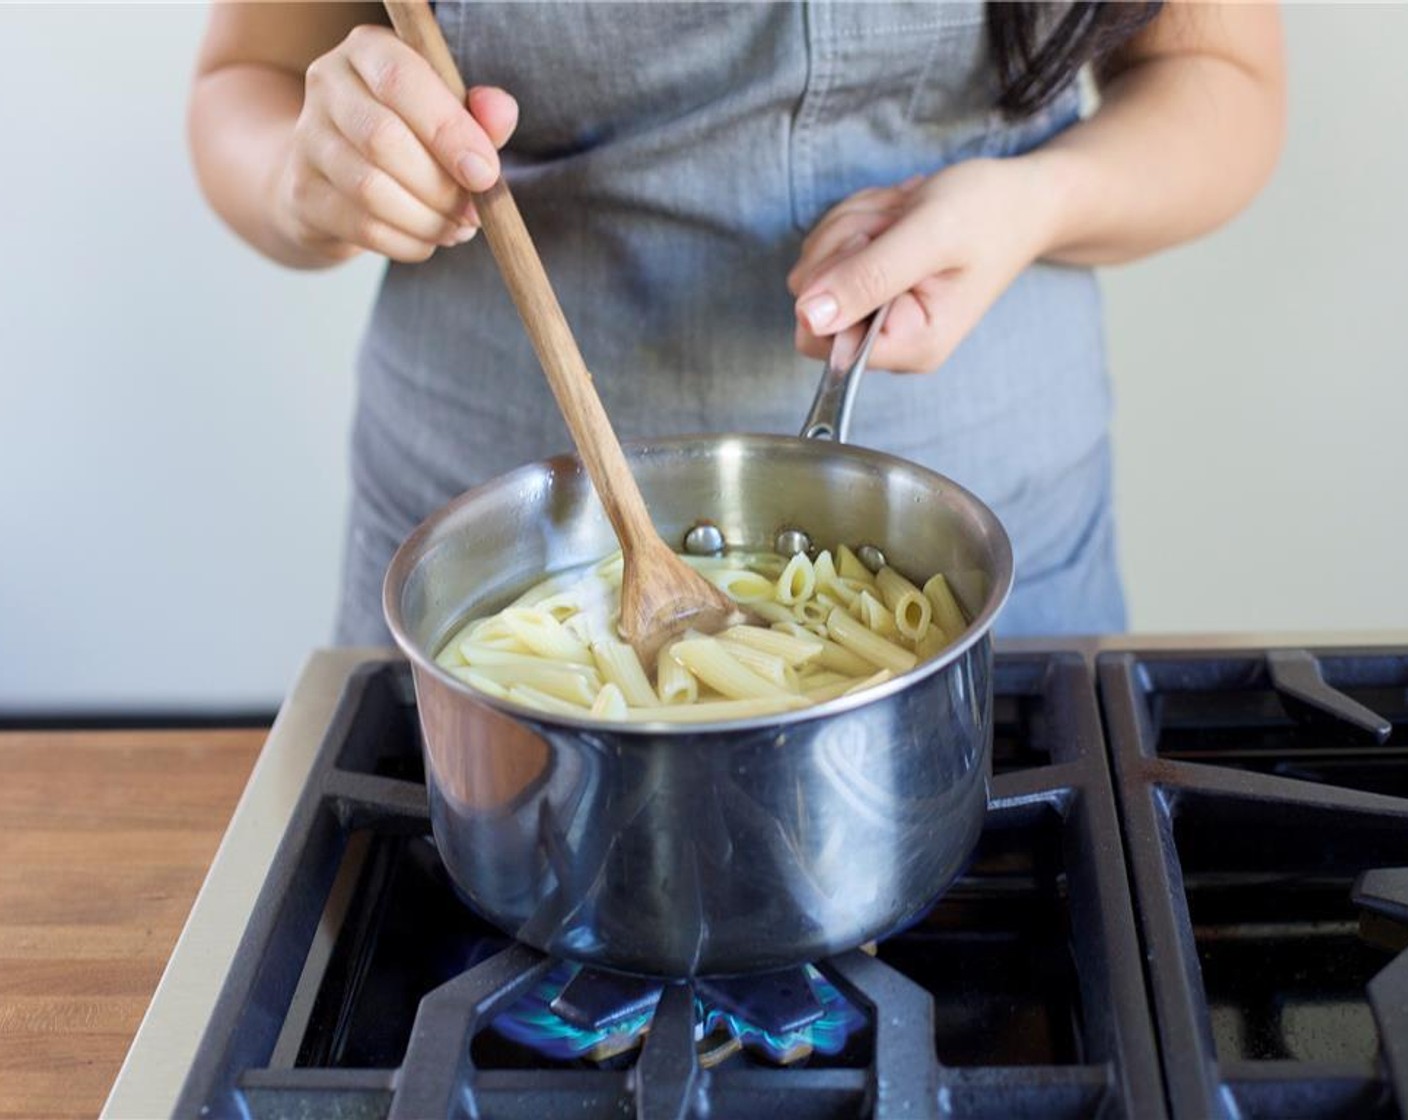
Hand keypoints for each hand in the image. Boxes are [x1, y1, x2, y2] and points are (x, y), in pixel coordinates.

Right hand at [272, 24, 517, 264]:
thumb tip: (499, 113)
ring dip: (428, 220)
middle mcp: (328, 84)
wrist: (340, 173)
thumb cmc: (411, 135)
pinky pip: (364, 227)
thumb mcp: (450, 113)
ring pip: (371, 190)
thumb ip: (481, 113)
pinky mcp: (303, 193)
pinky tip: (429, 238)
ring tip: (457, 227)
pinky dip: (409, 242)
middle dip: (442, 187)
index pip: (402, 80)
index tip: (485, 174)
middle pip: (383, 139)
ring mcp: (308, 140)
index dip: (449, 131)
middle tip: (474, 212)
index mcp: (369, 49)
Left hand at [787, 158, 1058, 371]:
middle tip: (898, 224)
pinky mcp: (867, 287)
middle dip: (846, 243)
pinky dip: (857, 220)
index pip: (818, 339)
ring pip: (816, 267)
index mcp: (908, 345)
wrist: (1018, 199)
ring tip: (905, 219)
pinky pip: (828, 248)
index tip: (874, 247)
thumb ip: (869, 277)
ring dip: (855, 226)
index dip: (832, 284)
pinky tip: (898, 218)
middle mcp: (886, 340)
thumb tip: (809, 316)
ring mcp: (873, 313)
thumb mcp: (929, 235)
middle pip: (810, 295)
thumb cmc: (988, 214)